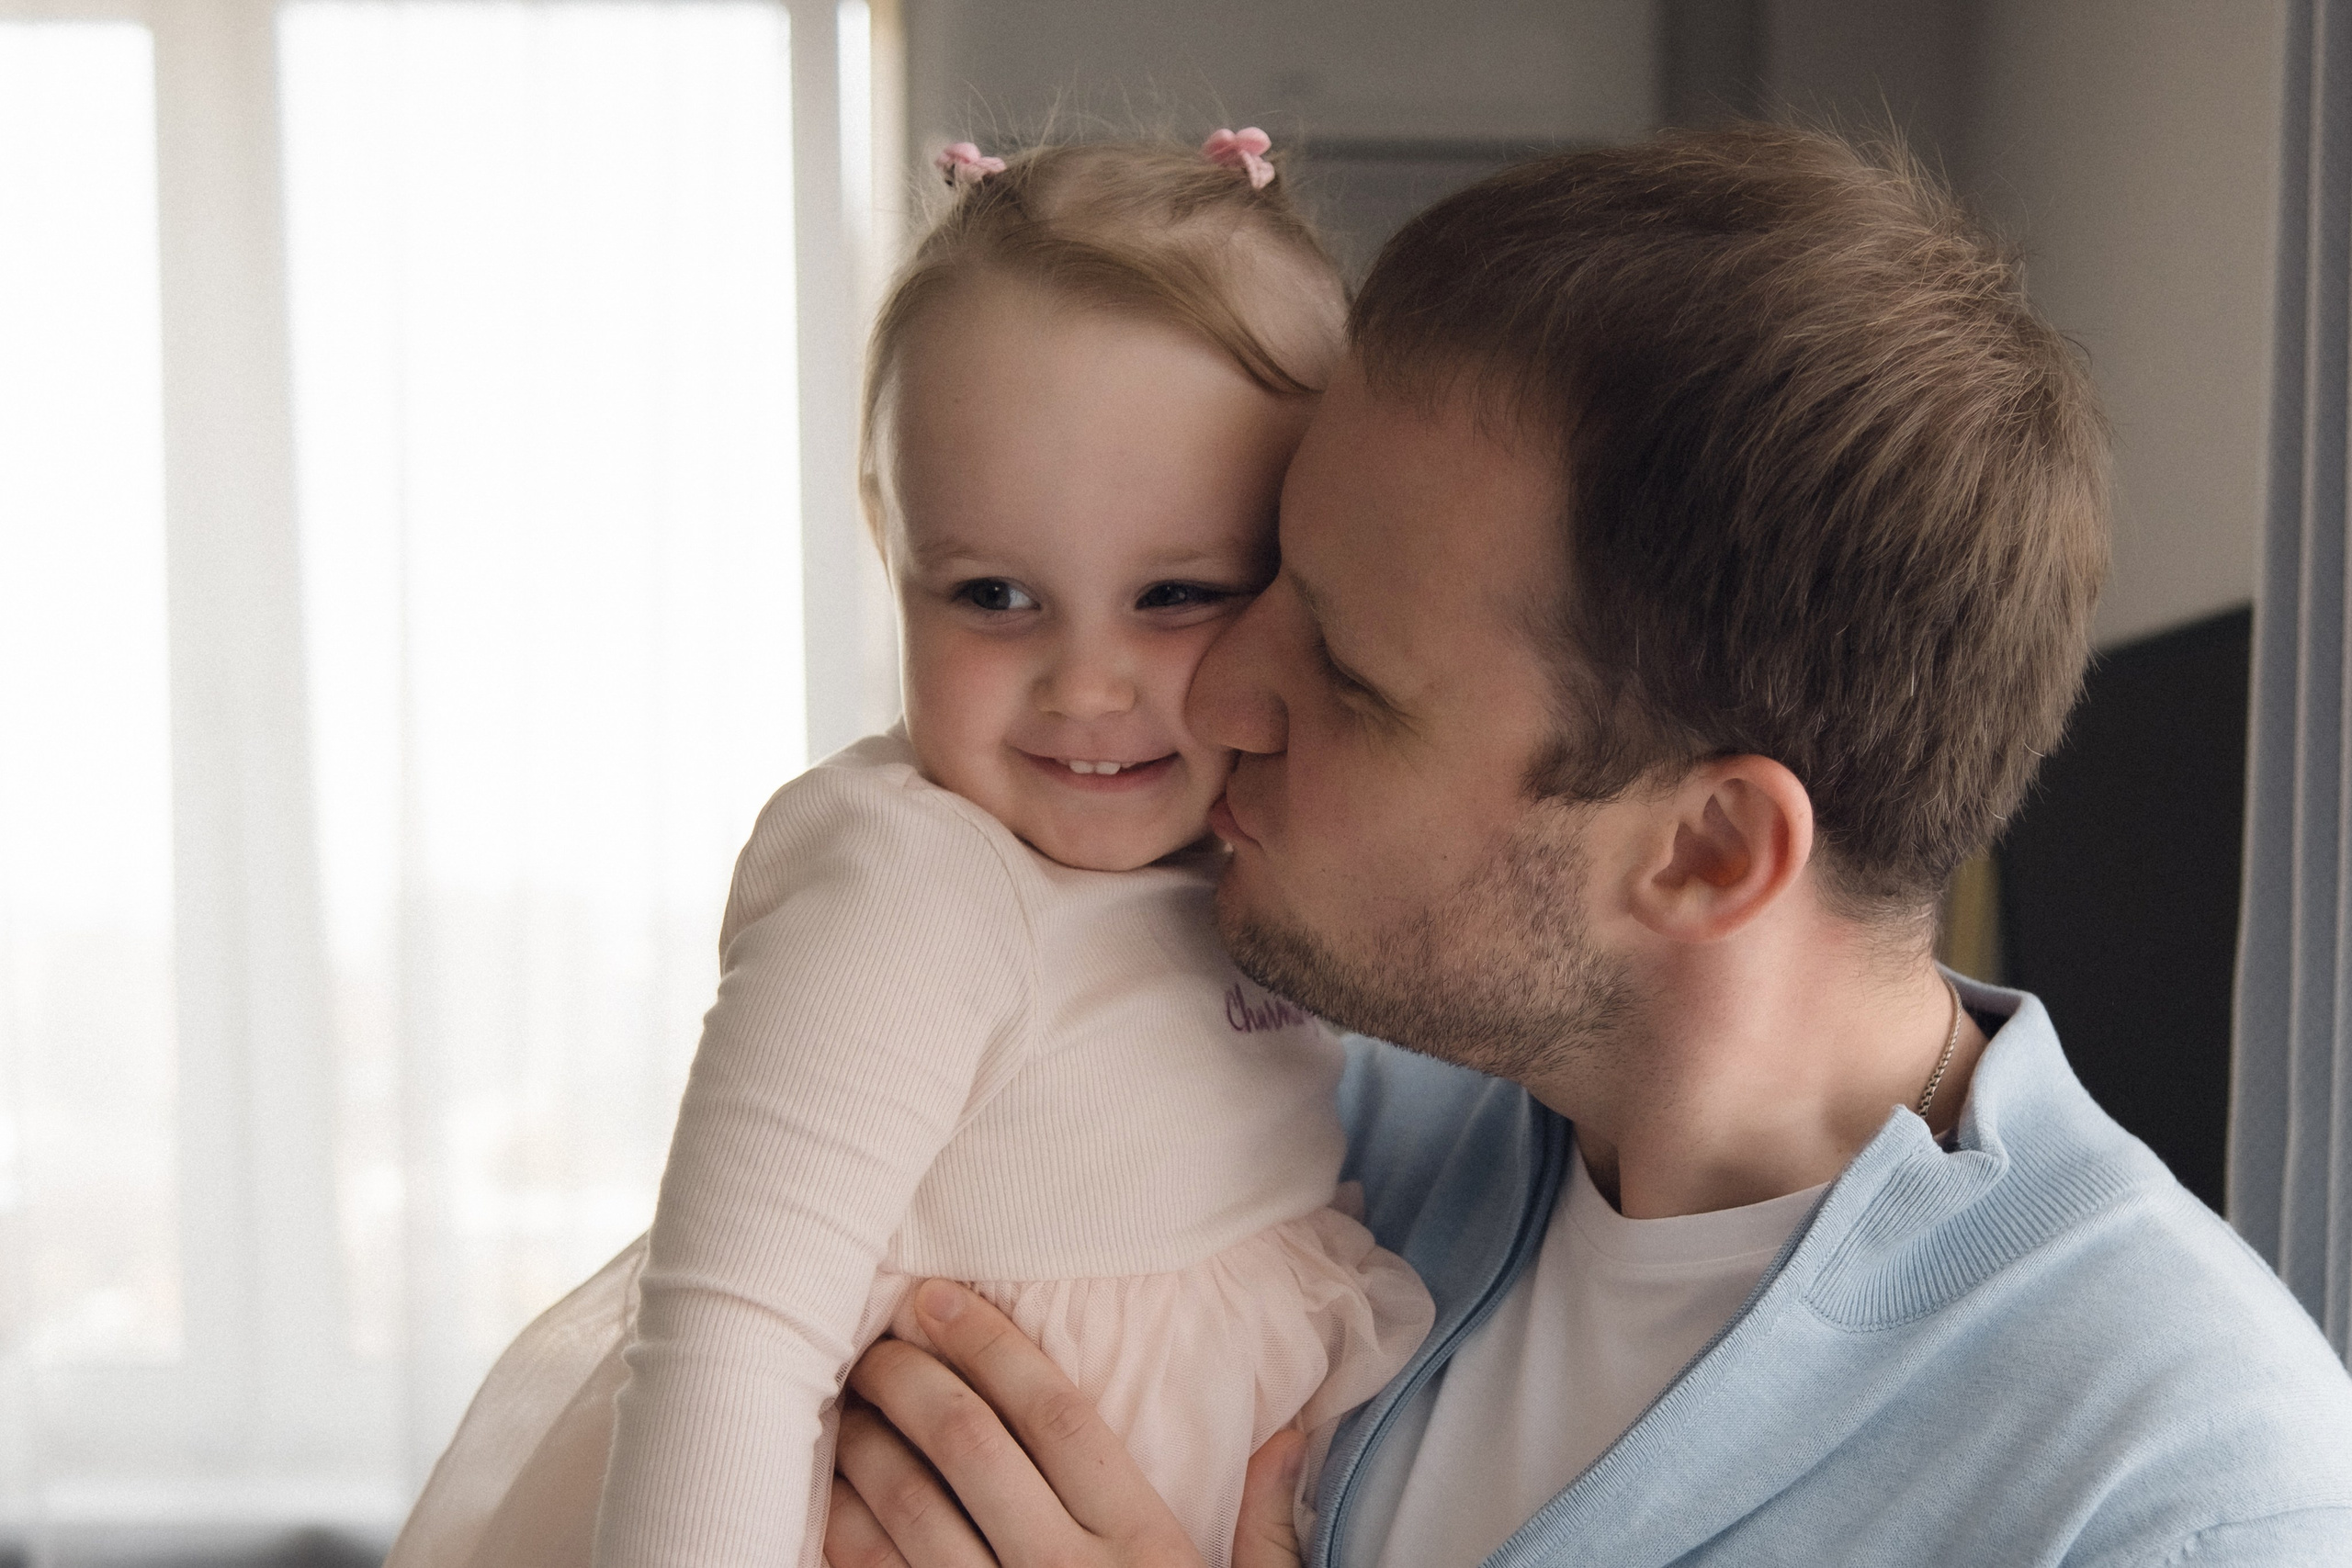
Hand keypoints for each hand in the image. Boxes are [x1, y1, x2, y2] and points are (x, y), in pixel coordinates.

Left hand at [825, 1278, 1305, 1567]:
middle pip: (969, 1450)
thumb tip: (1286, 1427)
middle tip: (874, 1343)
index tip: (938, 1300)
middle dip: (910, 1381)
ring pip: (907, 1519)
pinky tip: (819, 1509)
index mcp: (1145, 1550)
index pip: (1057, 1417)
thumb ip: (1267, 1524)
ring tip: (838, 1411)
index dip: (991, 1348)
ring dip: (861, 1454)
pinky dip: (840, 1547)